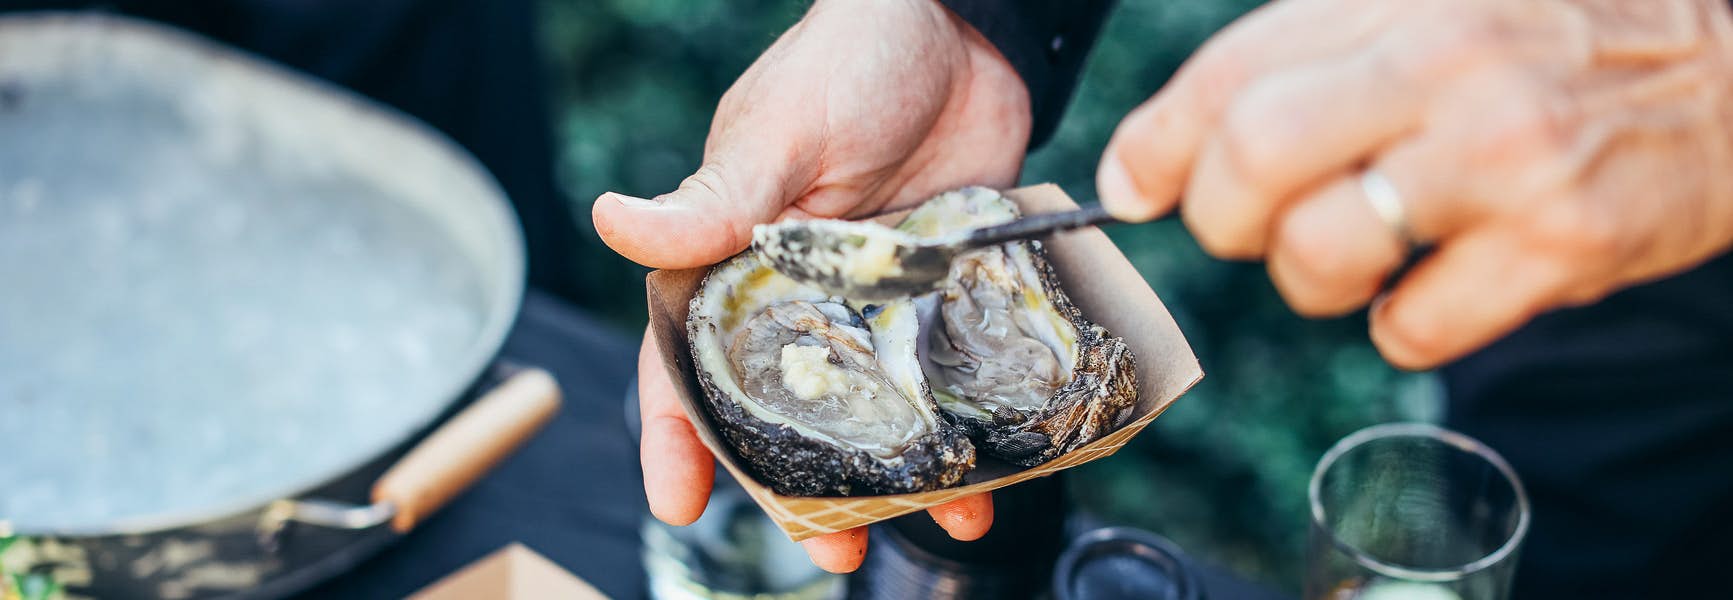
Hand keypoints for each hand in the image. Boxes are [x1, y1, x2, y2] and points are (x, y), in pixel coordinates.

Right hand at [596, 0, 1028, 572]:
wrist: (965, 30)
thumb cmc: (849, 63)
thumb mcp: (778, 134)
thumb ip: (713, 197)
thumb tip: (612, 223)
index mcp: (735, 261)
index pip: (685, 360)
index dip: (678, 435)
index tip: (679, 504)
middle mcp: (801, 295)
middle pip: (788, 411)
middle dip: (801, 489)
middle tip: (830, 554)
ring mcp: (877, 302)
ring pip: (876, 409)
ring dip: (897, 475)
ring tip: (931, 529)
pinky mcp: (945, 296)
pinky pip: (949, 374)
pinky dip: (971, 424)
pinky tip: (998, 469)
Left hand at [1098, 0, 1732, 368]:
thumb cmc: (1563, 32)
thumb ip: (1310, 50)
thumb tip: (1159, 150)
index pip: (1229, 74)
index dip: (1157, 145)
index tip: (1133, 186)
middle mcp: (1446, 66)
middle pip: (1252, 162)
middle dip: (1221, 217)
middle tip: (1249, 224)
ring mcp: (1505, 157)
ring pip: (1318, 255)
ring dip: (1308, 277)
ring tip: (1354, 251)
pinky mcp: (1561, 244)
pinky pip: (1411, 328)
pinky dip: (1399, 325)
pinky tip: (1437, 282)